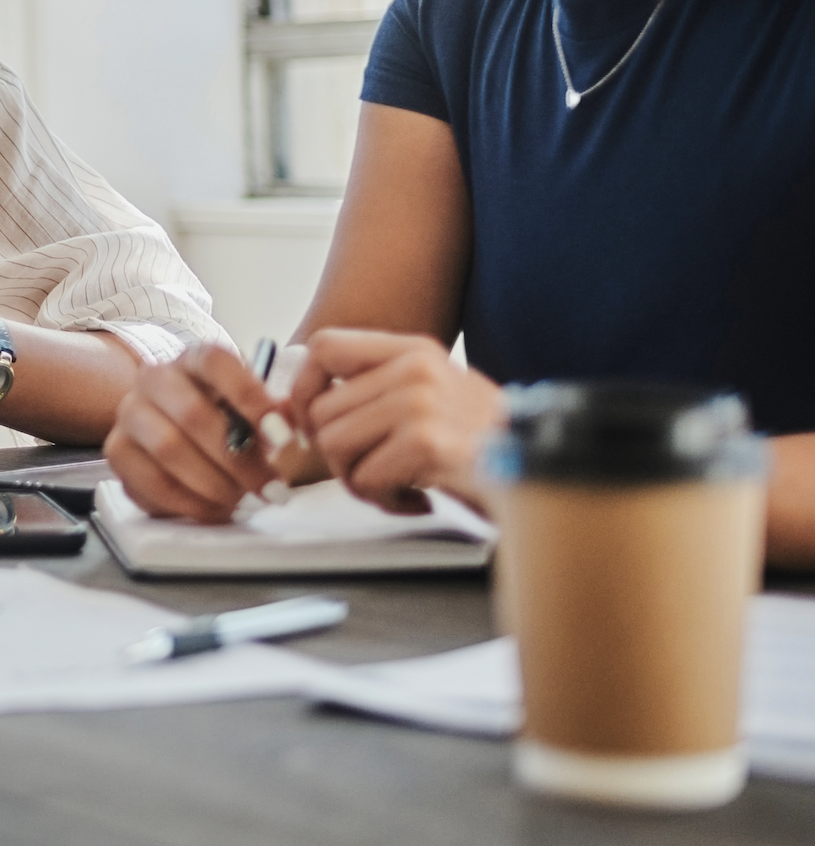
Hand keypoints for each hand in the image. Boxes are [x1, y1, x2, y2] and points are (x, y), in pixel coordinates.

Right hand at [104, 344, 300, 521]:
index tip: (283, 436)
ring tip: (243, 500)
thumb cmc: (226, 420)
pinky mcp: (117, 452)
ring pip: (168, 449)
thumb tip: (286, 425)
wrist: (177, 432)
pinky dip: (190, 503)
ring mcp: (129, 414)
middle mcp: (153, 379)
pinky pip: (151, 482)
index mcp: (193, 360)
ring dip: (214, 483)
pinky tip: (217, 510)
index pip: (215, 361)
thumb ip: (275, 414)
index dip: (250, 396)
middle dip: (238, 459)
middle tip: (270, 487)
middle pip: (192, 413)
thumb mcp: (254, 408)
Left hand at [294, 328, 504, 514]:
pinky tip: (418, 497)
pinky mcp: (427, 441)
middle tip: (375, 472)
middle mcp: (416, 367)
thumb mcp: (431, 399)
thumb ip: (375, 393)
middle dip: (338, 455)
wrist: (546, 476)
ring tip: (399, 485)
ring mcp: (422, 401)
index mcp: (414, 350)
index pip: (324, 346)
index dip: (303, 389)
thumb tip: (300, 409)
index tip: (310, 422)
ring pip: (334, 444)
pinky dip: (383, 498)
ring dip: (359, 479)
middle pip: (322, 410)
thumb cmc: (483, 447)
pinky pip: (364, 476)